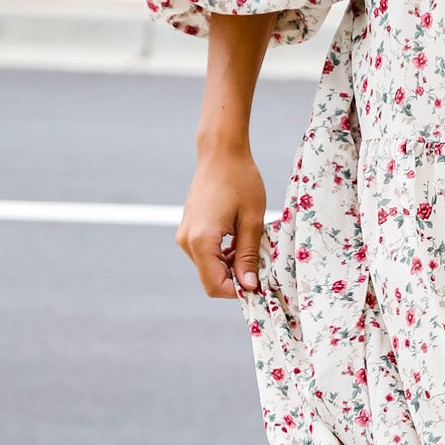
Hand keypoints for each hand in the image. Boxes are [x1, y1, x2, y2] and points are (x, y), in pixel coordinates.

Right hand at [177, 143, 266, 299]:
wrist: (221, 153)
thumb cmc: (241, 180)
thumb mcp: (252, 220)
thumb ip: (249, 255)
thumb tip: (249, 286)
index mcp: (202, 240)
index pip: (215, 286)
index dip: (238, 291)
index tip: (259, 284)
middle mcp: (187, 241)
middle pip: (211, 279)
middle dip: (236, 278)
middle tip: (260, 264)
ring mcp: (184, 235)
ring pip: (208, 268)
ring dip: (230, 266)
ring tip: (251, 247)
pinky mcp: (188, 230)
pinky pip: (205, 254)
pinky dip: (223, 255)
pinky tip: (239, 240)